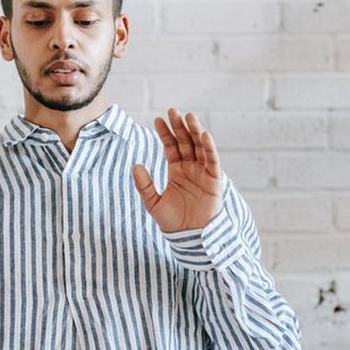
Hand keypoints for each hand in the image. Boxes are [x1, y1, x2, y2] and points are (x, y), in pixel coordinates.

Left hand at [132, 108, 222, 232]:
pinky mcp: (214, 180)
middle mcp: (190, 167)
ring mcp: (203, 172)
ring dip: (195, 132)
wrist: (190, 238)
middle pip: (185, 142)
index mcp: (176, 170)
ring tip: (188, 117)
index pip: (170, 146)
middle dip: (179, 127)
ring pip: (199, 147)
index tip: (157, 119)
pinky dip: (210, 148)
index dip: (165, 133)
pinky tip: (204, 135)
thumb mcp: (153, 203)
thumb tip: (135, 165)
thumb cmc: (173, 222)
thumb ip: (144, 185)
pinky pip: (213, 161)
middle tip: (173, 111)